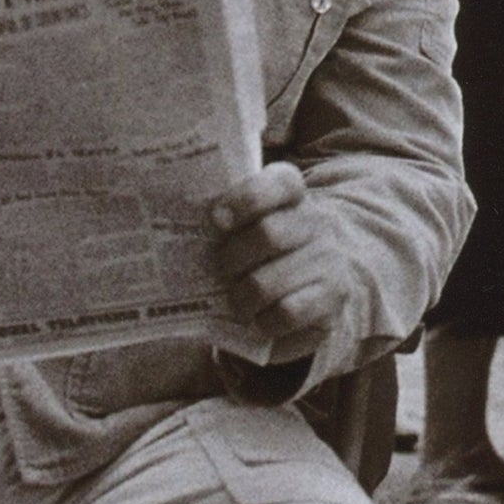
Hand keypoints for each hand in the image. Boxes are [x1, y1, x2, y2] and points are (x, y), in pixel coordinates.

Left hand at [211, 161, 341, 362]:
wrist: (316, 286)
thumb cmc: (266, 253)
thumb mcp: (249, 227)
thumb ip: (224, 219)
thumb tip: (171, 233)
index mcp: (292, 196)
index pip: (281, 182)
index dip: (246, 198)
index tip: (215, 219)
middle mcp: (316, 222)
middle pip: (268, 234)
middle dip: (232, 258)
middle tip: (220, 270)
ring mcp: (328, 260)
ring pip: (269, 282)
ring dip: (242, 297)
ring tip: (237, 300)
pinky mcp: (332, 299)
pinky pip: (287, 313)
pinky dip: (264, 321)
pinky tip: (260, 319)